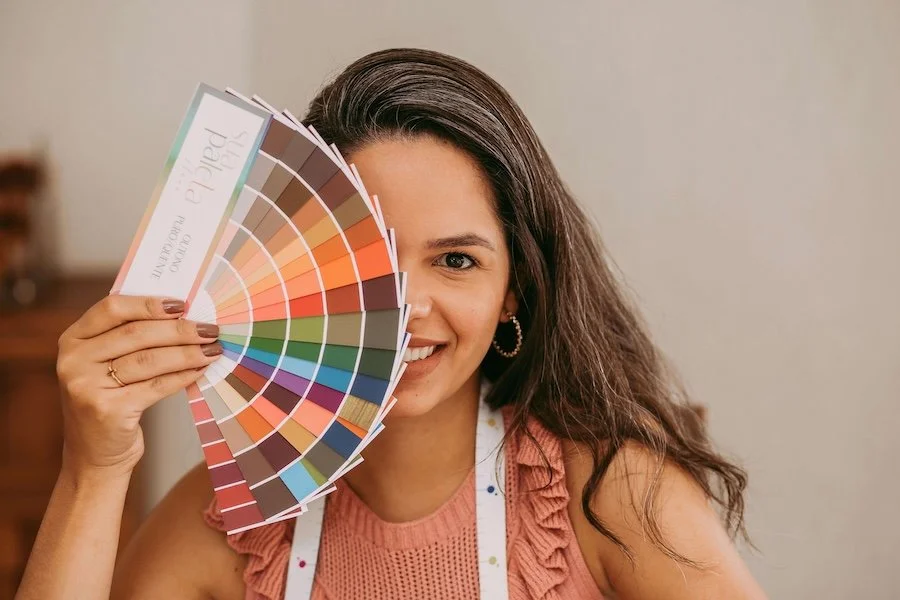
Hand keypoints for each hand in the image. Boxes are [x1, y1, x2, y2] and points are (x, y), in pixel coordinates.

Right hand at [56, 295, 221, 477]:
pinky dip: (183, 376)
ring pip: (150, 359)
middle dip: (180, 329)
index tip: (183, 304)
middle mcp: (74, 361)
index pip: (112, 308)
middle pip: (137, 333)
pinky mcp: (108, 410)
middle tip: (210, 329)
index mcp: (73, 339)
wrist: (93, 454)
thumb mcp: (104, 363)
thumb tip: (183, 313)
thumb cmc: (107, 400)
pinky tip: (200, 370)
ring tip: (213, 349)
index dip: (150, 303)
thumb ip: (128, 336)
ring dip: (188, 353)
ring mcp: (88, 387)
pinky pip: (157, 385)